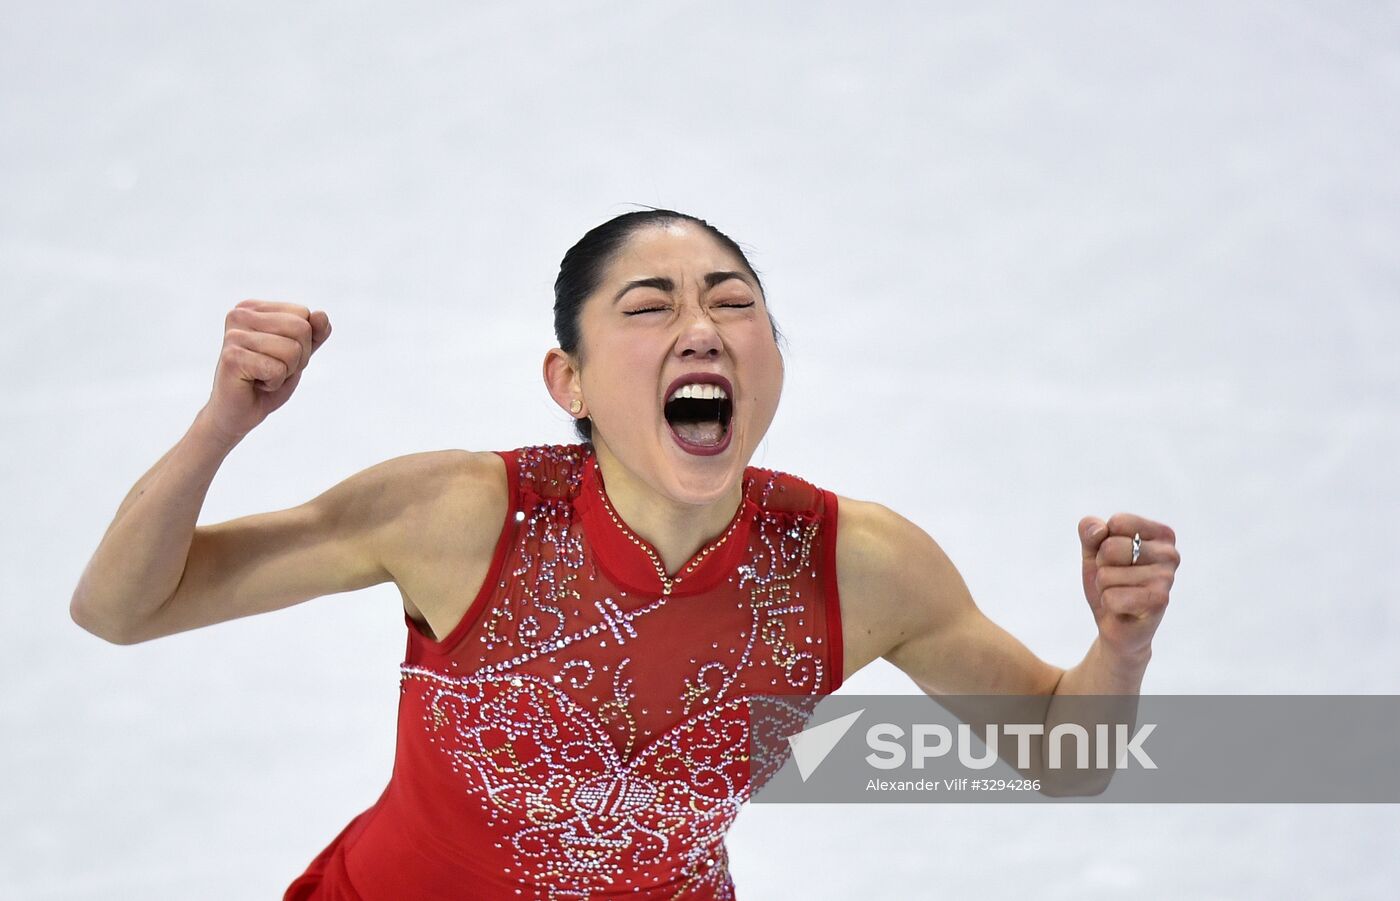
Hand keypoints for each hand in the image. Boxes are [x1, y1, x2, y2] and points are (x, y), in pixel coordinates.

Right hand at [202, 299, 331, 443]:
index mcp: (253, 308)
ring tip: (263, 376)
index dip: (303, 342)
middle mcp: (239, 315)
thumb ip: (314, 334)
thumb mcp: (299, 353)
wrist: (238, 412)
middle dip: (298, 357)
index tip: (279, 356)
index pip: (304, 314)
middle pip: (301, 329)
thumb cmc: (266, 380)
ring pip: (292, 350)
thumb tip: (321, 314)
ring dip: (285, 372)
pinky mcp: (232, 358)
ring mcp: (233, 335)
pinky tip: (255, 384)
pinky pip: (277, 369)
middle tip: (273, 369)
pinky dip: (274, 383)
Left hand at [1078, 513, 1177, 662]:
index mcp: (1160, 535)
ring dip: (1105, 588)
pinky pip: (1111, 597)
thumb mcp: (1093, 551)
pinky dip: (1109, 604)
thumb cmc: (1110, 583)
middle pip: (1110, 548)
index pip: (1117, 522)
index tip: (1116, 559)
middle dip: (1102, 567)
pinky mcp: (1159, 601)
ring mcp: (1167, 578)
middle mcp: (1169, 553)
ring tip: (1121, 594)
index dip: (1103, 543)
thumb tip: (1098, 530)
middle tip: (1117, 580)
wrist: (1116, 625)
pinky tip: (1124, 609)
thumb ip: (1090, 531)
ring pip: (1107, 575)